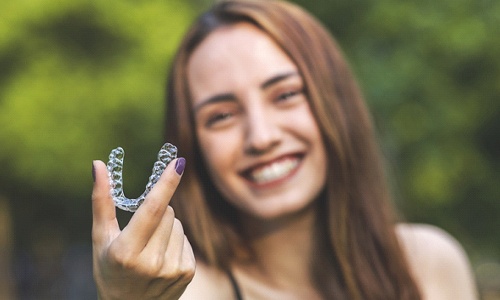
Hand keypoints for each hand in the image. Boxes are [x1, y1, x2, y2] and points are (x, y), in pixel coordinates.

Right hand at [91, 158, 194, 299]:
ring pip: (178, 224)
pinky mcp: (187, 273)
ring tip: (150, 248)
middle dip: (156, 212)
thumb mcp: (100, 238)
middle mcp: (151, 263)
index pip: (151, 209)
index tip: (179, 162)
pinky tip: (162, 257)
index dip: (166, 183)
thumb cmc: (109, 268)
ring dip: (166, 227)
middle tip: (141, 232)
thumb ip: (102, 201)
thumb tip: (99, 165)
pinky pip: (186, 239)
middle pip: (167, 212)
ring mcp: (172, 269)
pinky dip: (175, 241)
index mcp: (126, 252)